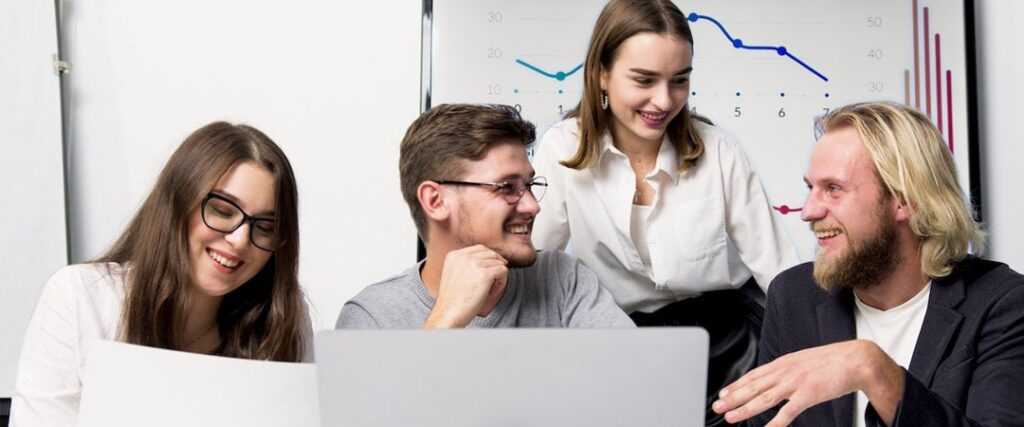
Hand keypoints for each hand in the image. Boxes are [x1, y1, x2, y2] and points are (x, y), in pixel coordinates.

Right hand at [423, 245, 507, 327]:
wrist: (449, 314)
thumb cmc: (453, 301)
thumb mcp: (454, 275)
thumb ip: (466, 265)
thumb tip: (490, 261)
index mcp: (454, 255)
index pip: (480, 249)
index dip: (489, 259)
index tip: (491, 272)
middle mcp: (463, 256)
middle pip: (490, 253)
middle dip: (496, 266)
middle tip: (494, 282)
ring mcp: (474, 263)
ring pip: (498, 262)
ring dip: (498, 276)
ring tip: (490, 290)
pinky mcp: (485, 274)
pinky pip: (503, 271)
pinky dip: (502, 283)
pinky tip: (492, 293)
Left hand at [712, 340, 903, 425]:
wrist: (856, 359)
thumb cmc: (832, 361)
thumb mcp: (803, 361)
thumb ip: (787, 370)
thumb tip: (775, 378)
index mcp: (783, 363)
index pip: (753, 376)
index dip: (736, 386)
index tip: (723, 394)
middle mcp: (785, 372)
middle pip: (753, 387)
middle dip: (733, 398)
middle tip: (717, 407)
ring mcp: (795, 383)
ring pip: (764, 399)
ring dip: (745, 409)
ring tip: (731, 417)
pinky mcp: (808, 395)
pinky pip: (788, 412)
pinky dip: (775, 423)